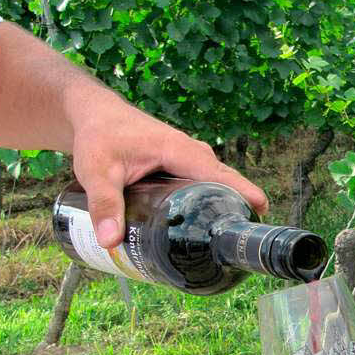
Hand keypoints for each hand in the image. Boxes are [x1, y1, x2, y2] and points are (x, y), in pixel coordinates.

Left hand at [69, 95, 267, 247]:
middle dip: (238, 203)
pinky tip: (206, 220)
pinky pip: (201, 180)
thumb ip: (104, 204)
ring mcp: (184, 157)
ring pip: (212, 181)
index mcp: (177, 149)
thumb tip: (110, 241)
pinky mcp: (177, 164)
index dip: (241, 191)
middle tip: (244, 237)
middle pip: (222, 179)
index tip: (262, 209)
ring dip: (224, 202)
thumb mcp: (96, 171)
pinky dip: (209, 197)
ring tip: (229, 234)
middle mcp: (188, 152)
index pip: (217, 173)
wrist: (92, 114)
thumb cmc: (97, 135)